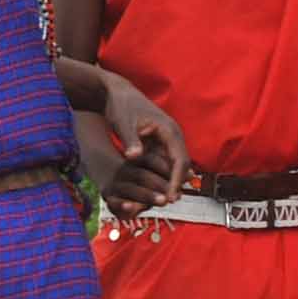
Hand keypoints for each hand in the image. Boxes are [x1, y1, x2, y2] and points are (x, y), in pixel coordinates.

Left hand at [98, 81, 185, 213]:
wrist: (116, 94)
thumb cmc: (120, 106)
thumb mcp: (123, 123)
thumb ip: (130, 141)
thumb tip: (134, 157)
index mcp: (169, 130)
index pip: (180, 160)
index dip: (177, 180)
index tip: (170, 197)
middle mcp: (172, 137)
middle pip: (180, 166)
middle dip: (175, 185)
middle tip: (166, 204)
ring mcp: (166, 141)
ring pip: (172, 167)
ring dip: (168, 183)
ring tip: (159, 202)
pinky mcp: (158, 144)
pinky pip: (162, 164)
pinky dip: (159, 176)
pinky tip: (151, 190)